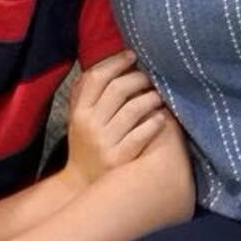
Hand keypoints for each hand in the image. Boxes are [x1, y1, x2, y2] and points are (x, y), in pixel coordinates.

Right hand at [63, 50, 168, 186]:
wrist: (83, 185)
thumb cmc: (86, 145)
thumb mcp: (79, 119)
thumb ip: (86, 93)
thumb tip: (106, 63)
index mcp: (78, 112)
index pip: (96, 77)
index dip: (116, 62)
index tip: (132, 55)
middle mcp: (89, 125)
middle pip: (117, 89)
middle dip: (138, 78)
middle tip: (151, 78)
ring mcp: (104, 143)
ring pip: (133, 109)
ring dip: (151, 98)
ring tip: (159, 97)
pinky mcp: (119, 159)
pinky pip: (141, 134)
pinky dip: (154, 122)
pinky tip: (162, 119)